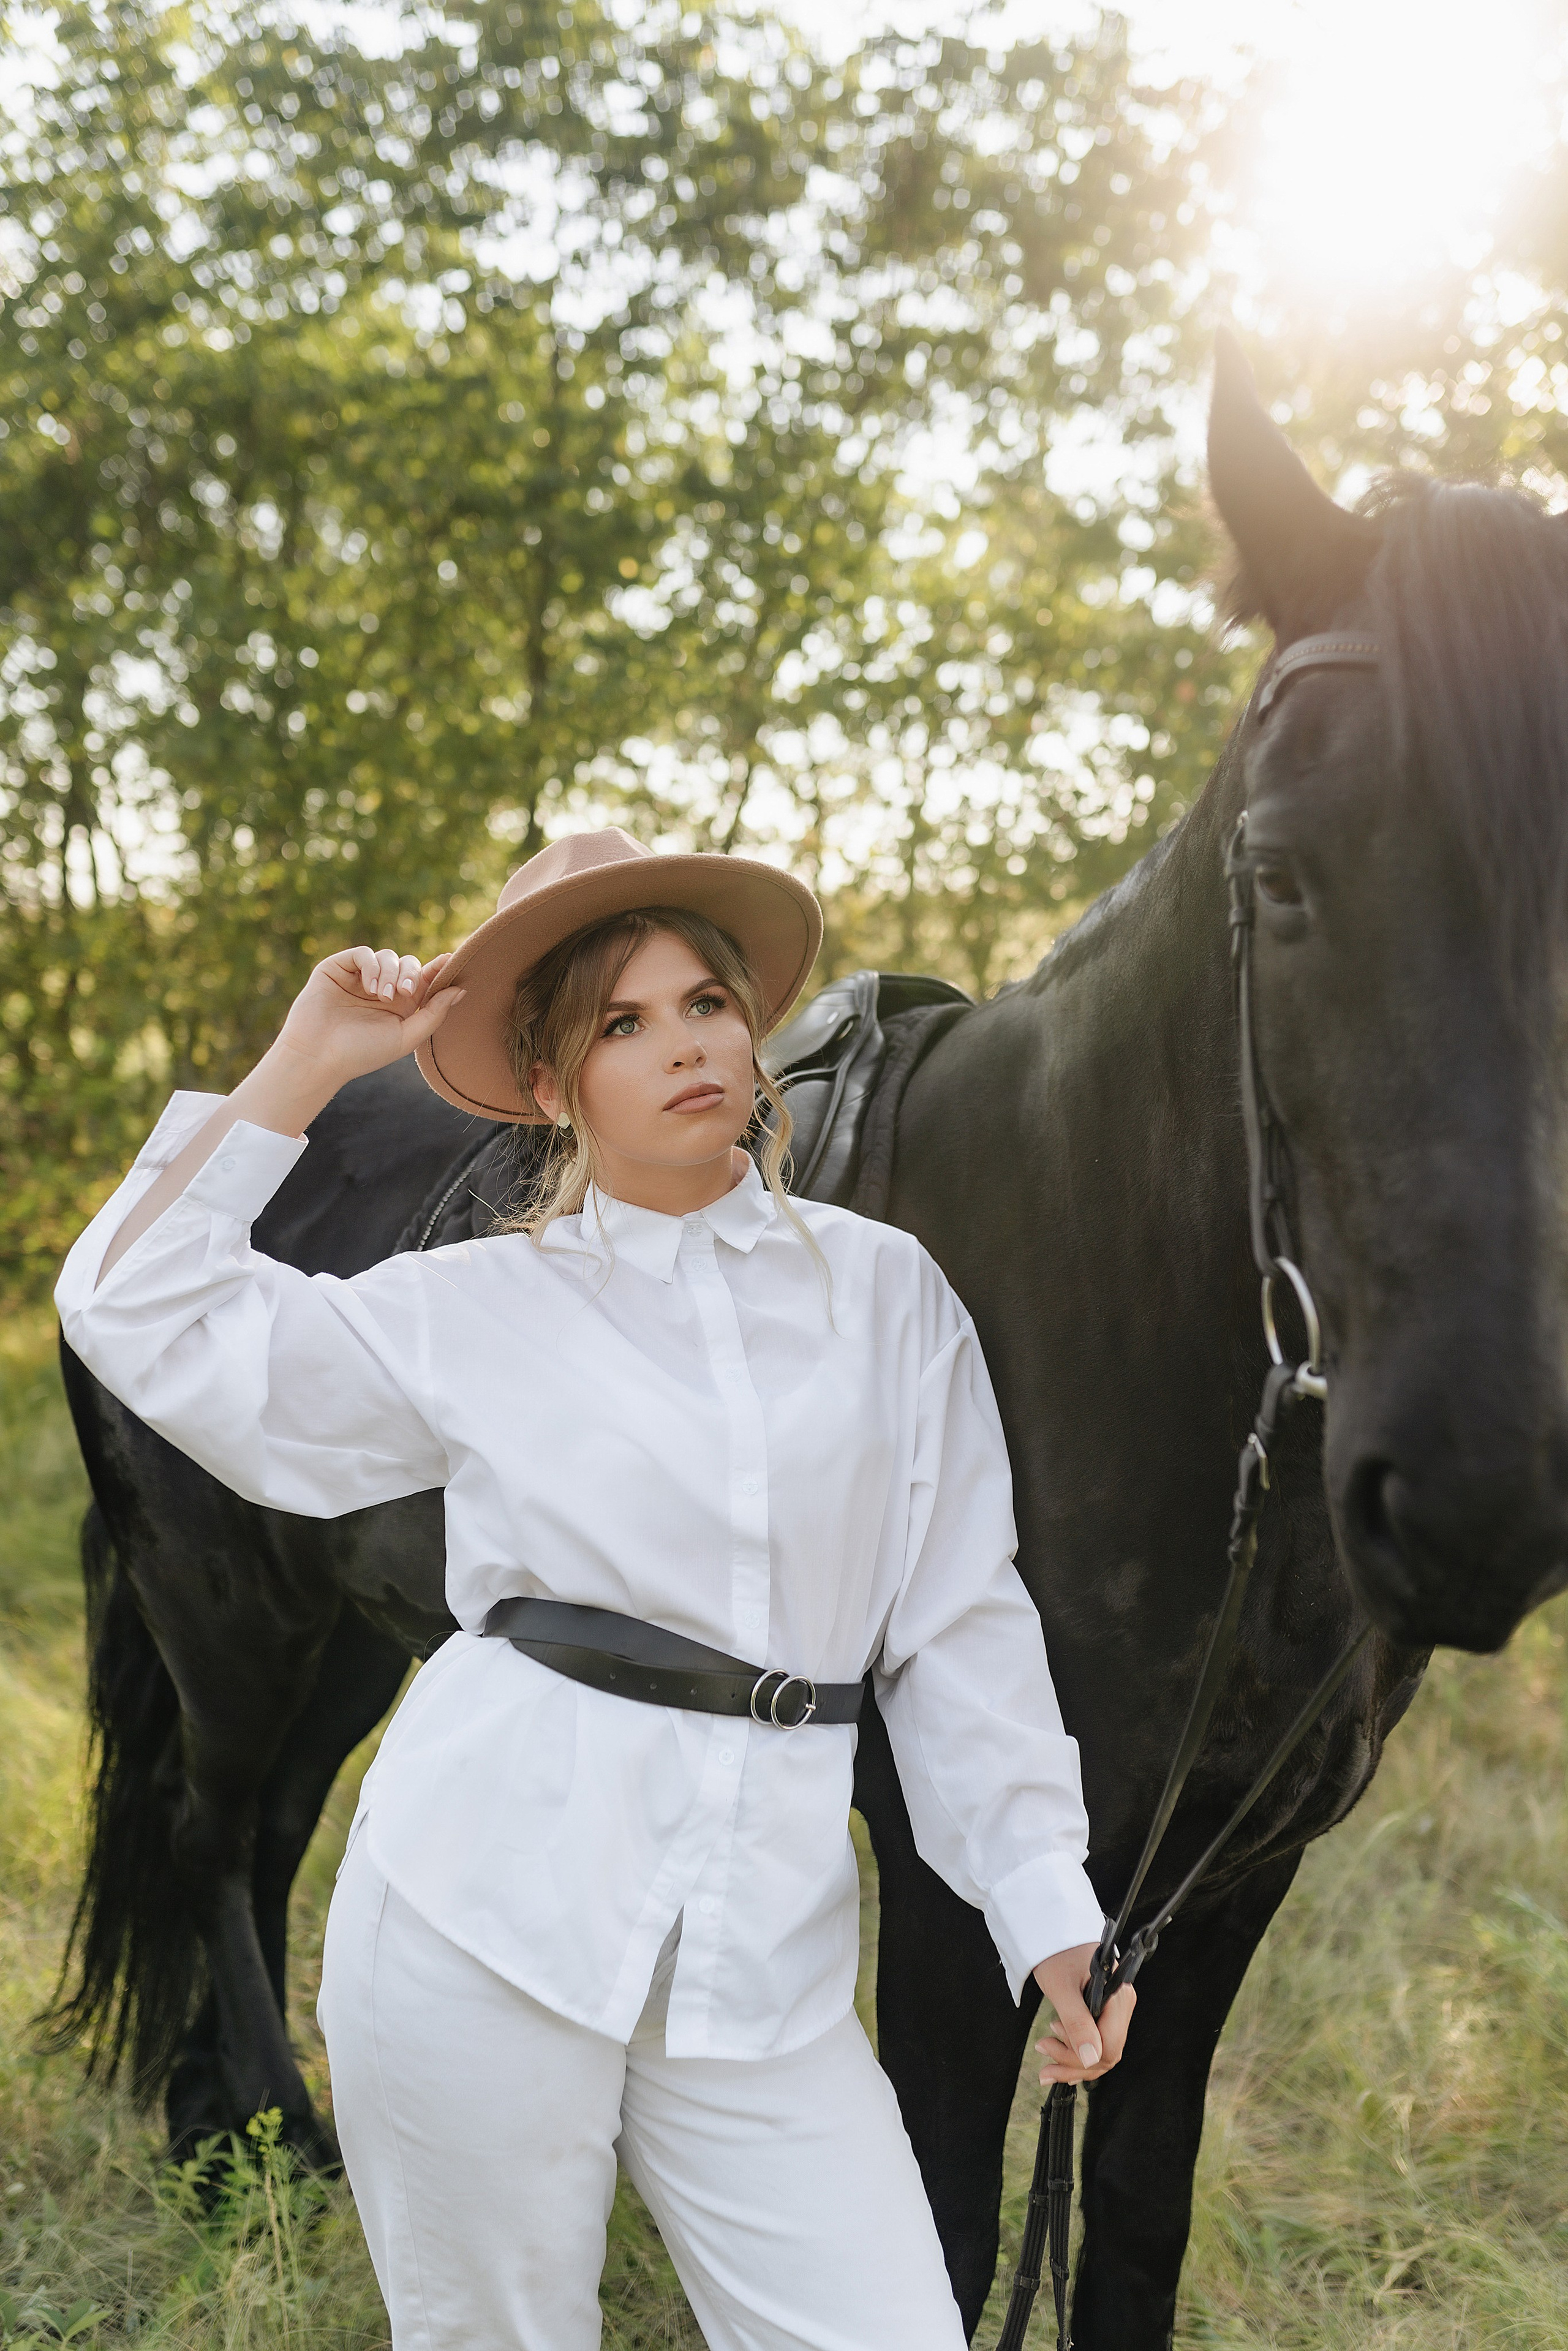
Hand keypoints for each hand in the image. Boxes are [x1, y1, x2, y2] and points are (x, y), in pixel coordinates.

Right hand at [272, 946, 463, 1088]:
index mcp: (400, 1006)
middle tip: (406, 993)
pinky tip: (369, 988)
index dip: (438, 969)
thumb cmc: (361, 1053)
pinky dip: (371, 966)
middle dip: (412, 975)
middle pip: (408, 964)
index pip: (423, 980)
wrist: (318, 1057)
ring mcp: (359, 978)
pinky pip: (363, 953)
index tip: (451, 961)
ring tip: (383, 997)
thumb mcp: (406, 1037)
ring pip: (387, 956)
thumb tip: (461, 989)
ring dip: (391, 973)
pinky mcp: (338, 968)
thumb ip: (433, 1013)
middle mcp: (381, 989)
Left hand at [1032, 1944, 1135, 2087]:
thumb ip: (1077, 2023)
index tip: (1050, 2050)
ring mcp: (1115, 2011)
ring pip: (1101, 2052)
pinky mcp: (1104, 2013)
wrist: (1054, 1933)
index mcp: (1118, 1997)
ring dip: (1072, 2059)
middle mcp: (1122, 2005)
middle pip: (1107, 2053)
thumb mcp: (1061, 1988)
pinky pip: (1096, 2042)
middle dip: (1074, 2061)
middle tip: (1043, 2054)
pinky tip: (1056, 2053)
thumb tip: (1091, 2059)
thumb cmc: (1057, 1954)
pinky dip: (1076, 2052)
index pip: (1109, 2045)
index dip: (1081, 2057)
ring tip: (1044, 2049)